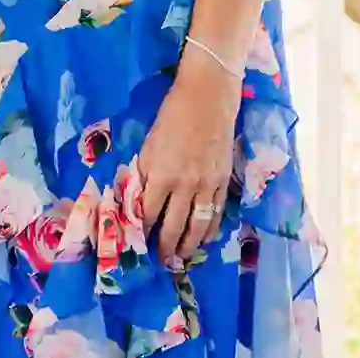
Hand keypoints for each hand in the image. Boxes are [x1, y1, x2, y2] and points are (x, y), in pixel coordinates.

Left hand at [133, 53, 238, 265]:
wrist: (207, 97)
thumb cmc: (171, 115)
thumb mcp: (148, 145)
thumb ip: (144, 174)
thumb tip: (136, 200)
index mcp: (160, 174)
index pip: (147, 214)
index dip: (142, 233)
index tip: (137, 244)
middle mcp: (184, 185)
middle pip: (173, 227)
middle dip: (165, 247)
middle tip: (160, 261)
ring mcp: (207, 185)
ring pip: (198, 226)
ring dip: (188, 245)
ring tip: (181, 257)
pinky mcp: (223, 181)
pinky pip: (217, 214)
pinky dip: (211, 230)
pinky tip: (206, 239)